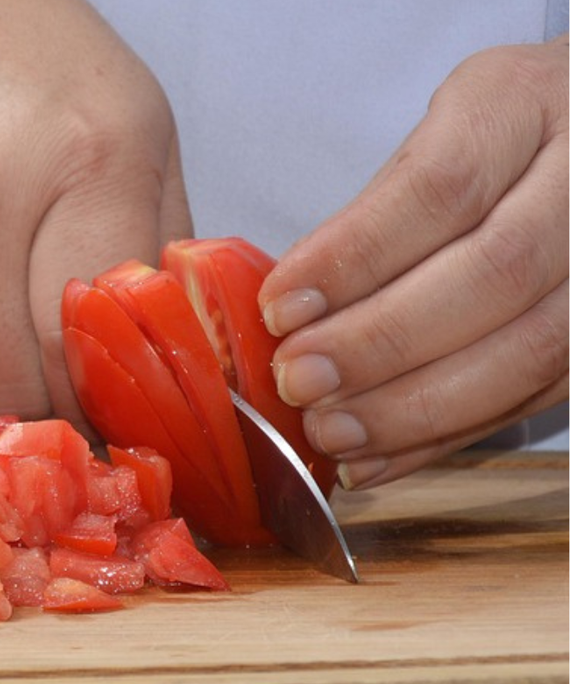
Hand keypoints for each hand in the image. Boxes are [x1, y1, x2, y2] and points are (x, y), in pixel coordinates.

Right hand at [0, 0, 188, 425]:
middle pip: (8, 380)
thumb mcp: (134, 123)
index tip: (101, 405)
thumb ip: (158, 240)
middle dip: (33, 406)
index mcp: (88, 160)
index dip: (97, 400)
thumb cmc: (25, 61)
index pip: (92, 343)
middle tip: (42, 389)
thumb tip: (168, 362)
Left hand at [258, 35, 568, 490]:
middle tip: (300, 379)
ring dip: (417, 406)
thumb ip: (380, 209)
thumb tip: (286, 309)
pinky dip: (451, 434)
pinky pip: (539, 394)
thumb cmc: (500, 136)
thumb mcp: (442, 130)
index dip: (356, 255)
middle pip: (494, 273)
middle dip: (383, 341)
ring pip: (532, 348)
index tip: (280, 306)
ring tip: (331, 431)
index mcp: (525, 104)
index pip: (441, 187)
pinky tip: (380, 457)